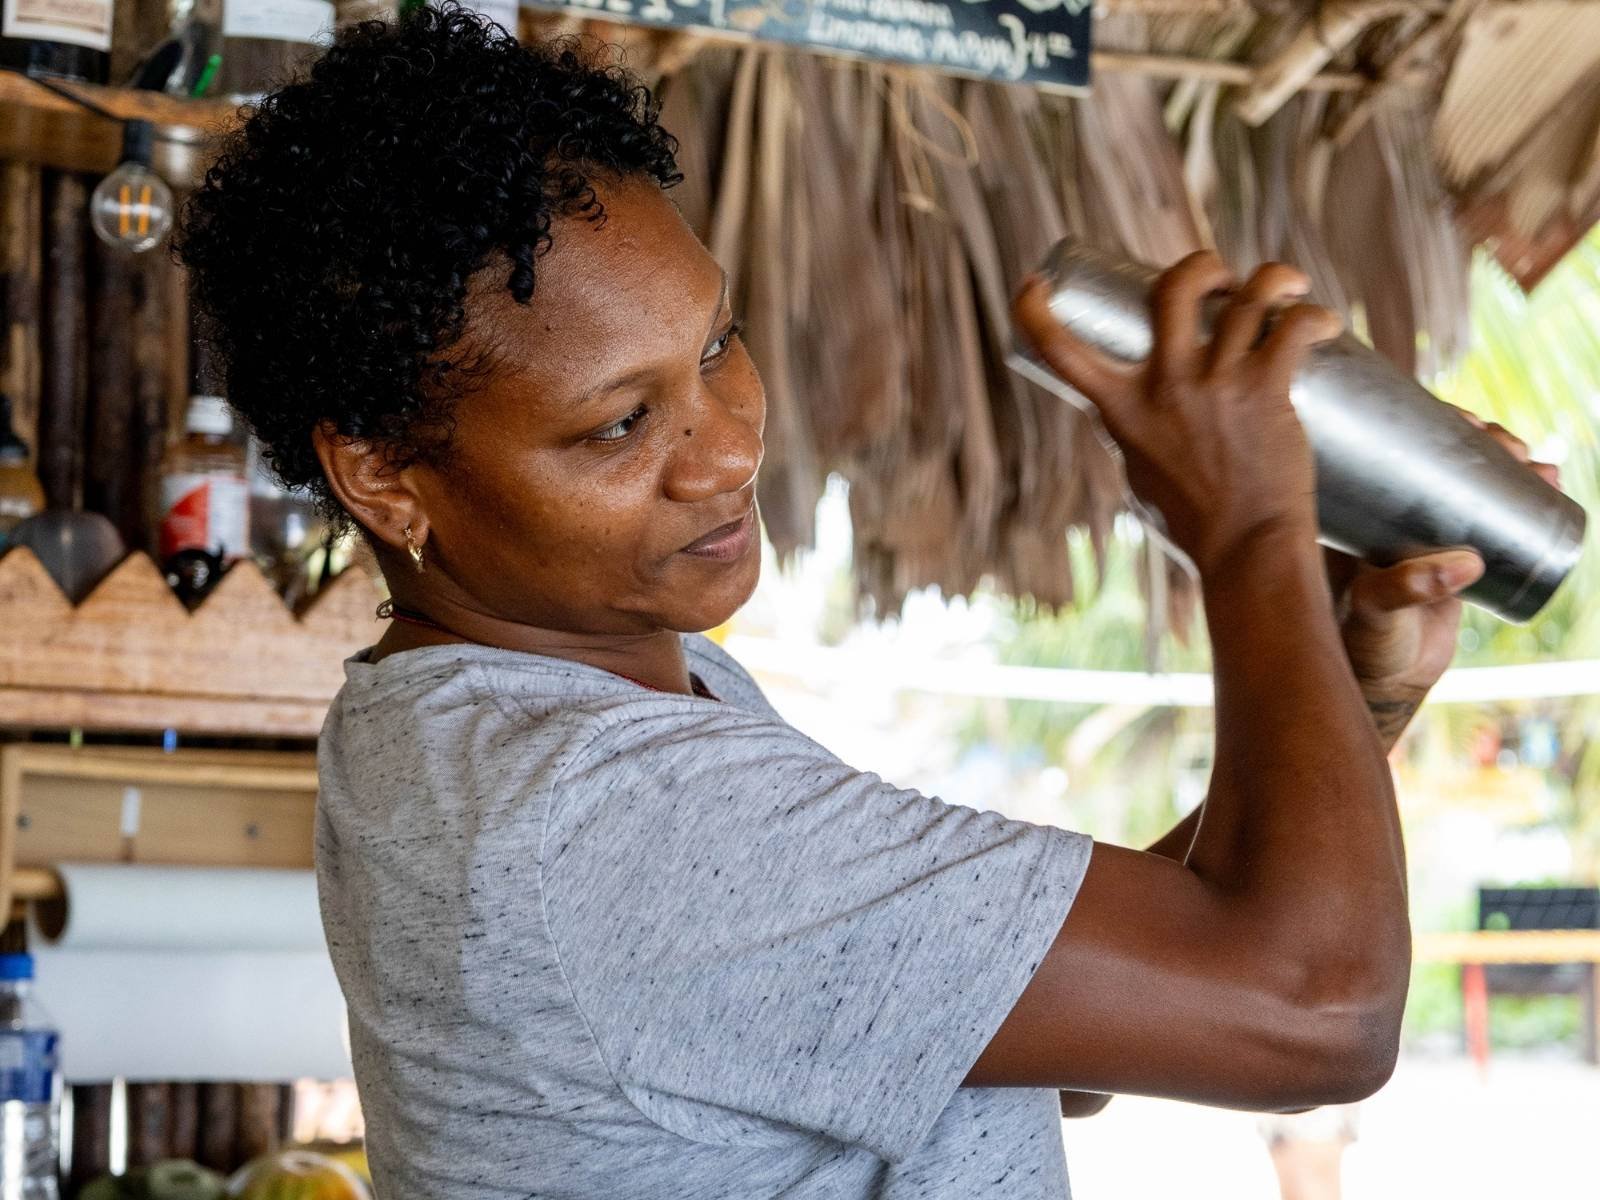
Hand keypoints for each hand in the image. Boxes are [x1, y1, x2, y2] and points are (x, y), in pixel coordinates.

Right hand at [1013, 252, 1343, 578]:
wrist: (1245, 548)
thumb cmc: (1193, 520)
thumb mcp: (1140, 470)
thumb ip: (1135, 431)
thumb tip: (1137, 409)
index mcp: (1121, 409)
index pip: (1060, 351)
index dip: (1034, 310)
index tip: (1033, 285)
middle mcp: (1165, 387)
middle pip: (1174, 288)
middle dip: (1201, 266)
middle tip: (1223, 279)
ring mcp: (1216, 384)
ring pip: (1249, 297)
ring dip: (1274, 279)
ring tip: (1288, 289)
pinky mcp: (1265, 390)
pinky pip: (1294, 327)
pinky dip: (1314, 314)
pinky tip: (1325, 322)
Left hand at [1329, 411, 1560, 747]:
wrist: (1385, 682)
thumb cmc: (1362, 641)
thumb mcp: (1375, 607)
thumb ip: (1406, 586)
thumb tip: (1465, 564)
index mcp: (1353, 511)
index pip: (1389, 449)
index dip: (1430, 425)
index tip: (1468, 420)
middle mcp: (1385, 513)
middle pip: (1437, 458)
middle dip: (1482, 442)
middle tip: (1512, 446)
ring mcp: (1422, 531)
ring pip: (1468, 482)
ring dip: (1507, 464)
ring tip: (1538, 466)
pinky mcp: (1452, 553)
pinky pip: (1488, 515)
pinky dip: (1520, 498)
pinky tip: (1547, 481)